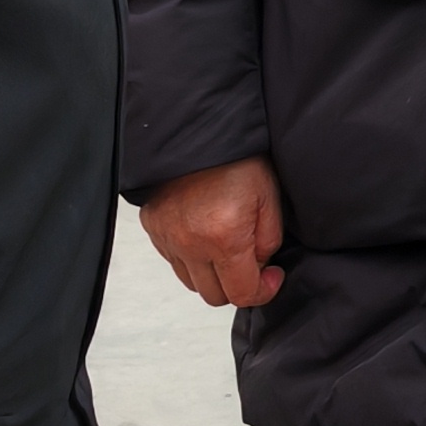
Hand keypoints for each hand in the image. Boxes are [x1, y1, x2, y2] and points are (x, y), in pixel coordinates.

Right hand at [141, 157, 284, 308]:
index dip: (263, 290)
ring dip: (213, 274)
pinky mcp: (153, 227)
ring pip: (191, 282)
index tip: (272, 276)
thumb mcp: (269, 198)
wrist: (200, 129)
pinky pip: (173, 260)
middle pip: (214, 296)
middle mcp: (190, 244)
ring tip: (227, 247)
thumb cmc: (238, 159)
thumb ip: (268, 242)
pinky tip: (206, 235)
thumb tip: (259, 267)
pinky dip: (191, 257)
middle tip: (251, 261)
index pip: (241, 294)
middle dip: (237, 285)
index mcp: (224, 238)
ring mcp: (167, 237)